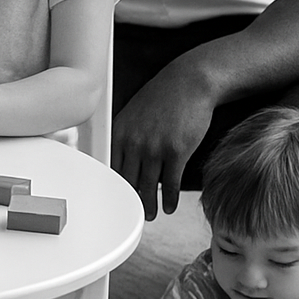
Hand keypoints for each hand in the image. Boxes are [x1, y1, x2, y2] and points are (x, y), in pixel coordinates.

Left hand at [111, 67, 216, 219]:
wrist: (188, 84)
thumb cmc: (161, 98)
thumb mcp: (133, 113)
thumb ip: (126, 136)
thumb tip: (122, 159)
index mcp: (119, 131)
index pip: (110, 166)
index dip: (113, 186)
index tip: (114, 198)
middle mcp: (134, 141)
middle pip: (127, 180)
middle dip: (130, 199)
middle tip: (133, 212)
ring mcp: (155, 147)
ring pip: (147, 186)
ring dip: (149, 205)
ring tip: (151, 214)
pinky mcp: (177, 151)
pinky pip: (170, 183)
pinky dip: (168, 199)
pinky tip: (169, 207)